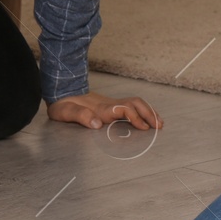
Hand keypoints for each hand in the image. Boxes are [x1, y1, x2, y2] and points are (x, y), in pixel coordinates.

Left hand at [47, 91, 162, 130]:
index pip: (124, 109)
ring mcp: (111, 104)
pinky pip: (132, 106)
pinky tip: (147, 119)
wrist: (61, 92)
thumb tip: (98, 124)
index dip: (135, 117)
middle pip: (135, 103)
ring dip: (148, 112)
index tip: (143, 128)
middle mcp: (109, 104)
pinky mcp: (111, 106)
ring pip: (136, 103)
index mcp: (101, 108)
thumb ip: (80, 116)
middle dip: (149, 114)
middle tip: (159, 126)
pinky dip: (143, 111)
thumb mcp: (65, 112)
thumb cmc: (63, 105)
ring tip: (159, 122)